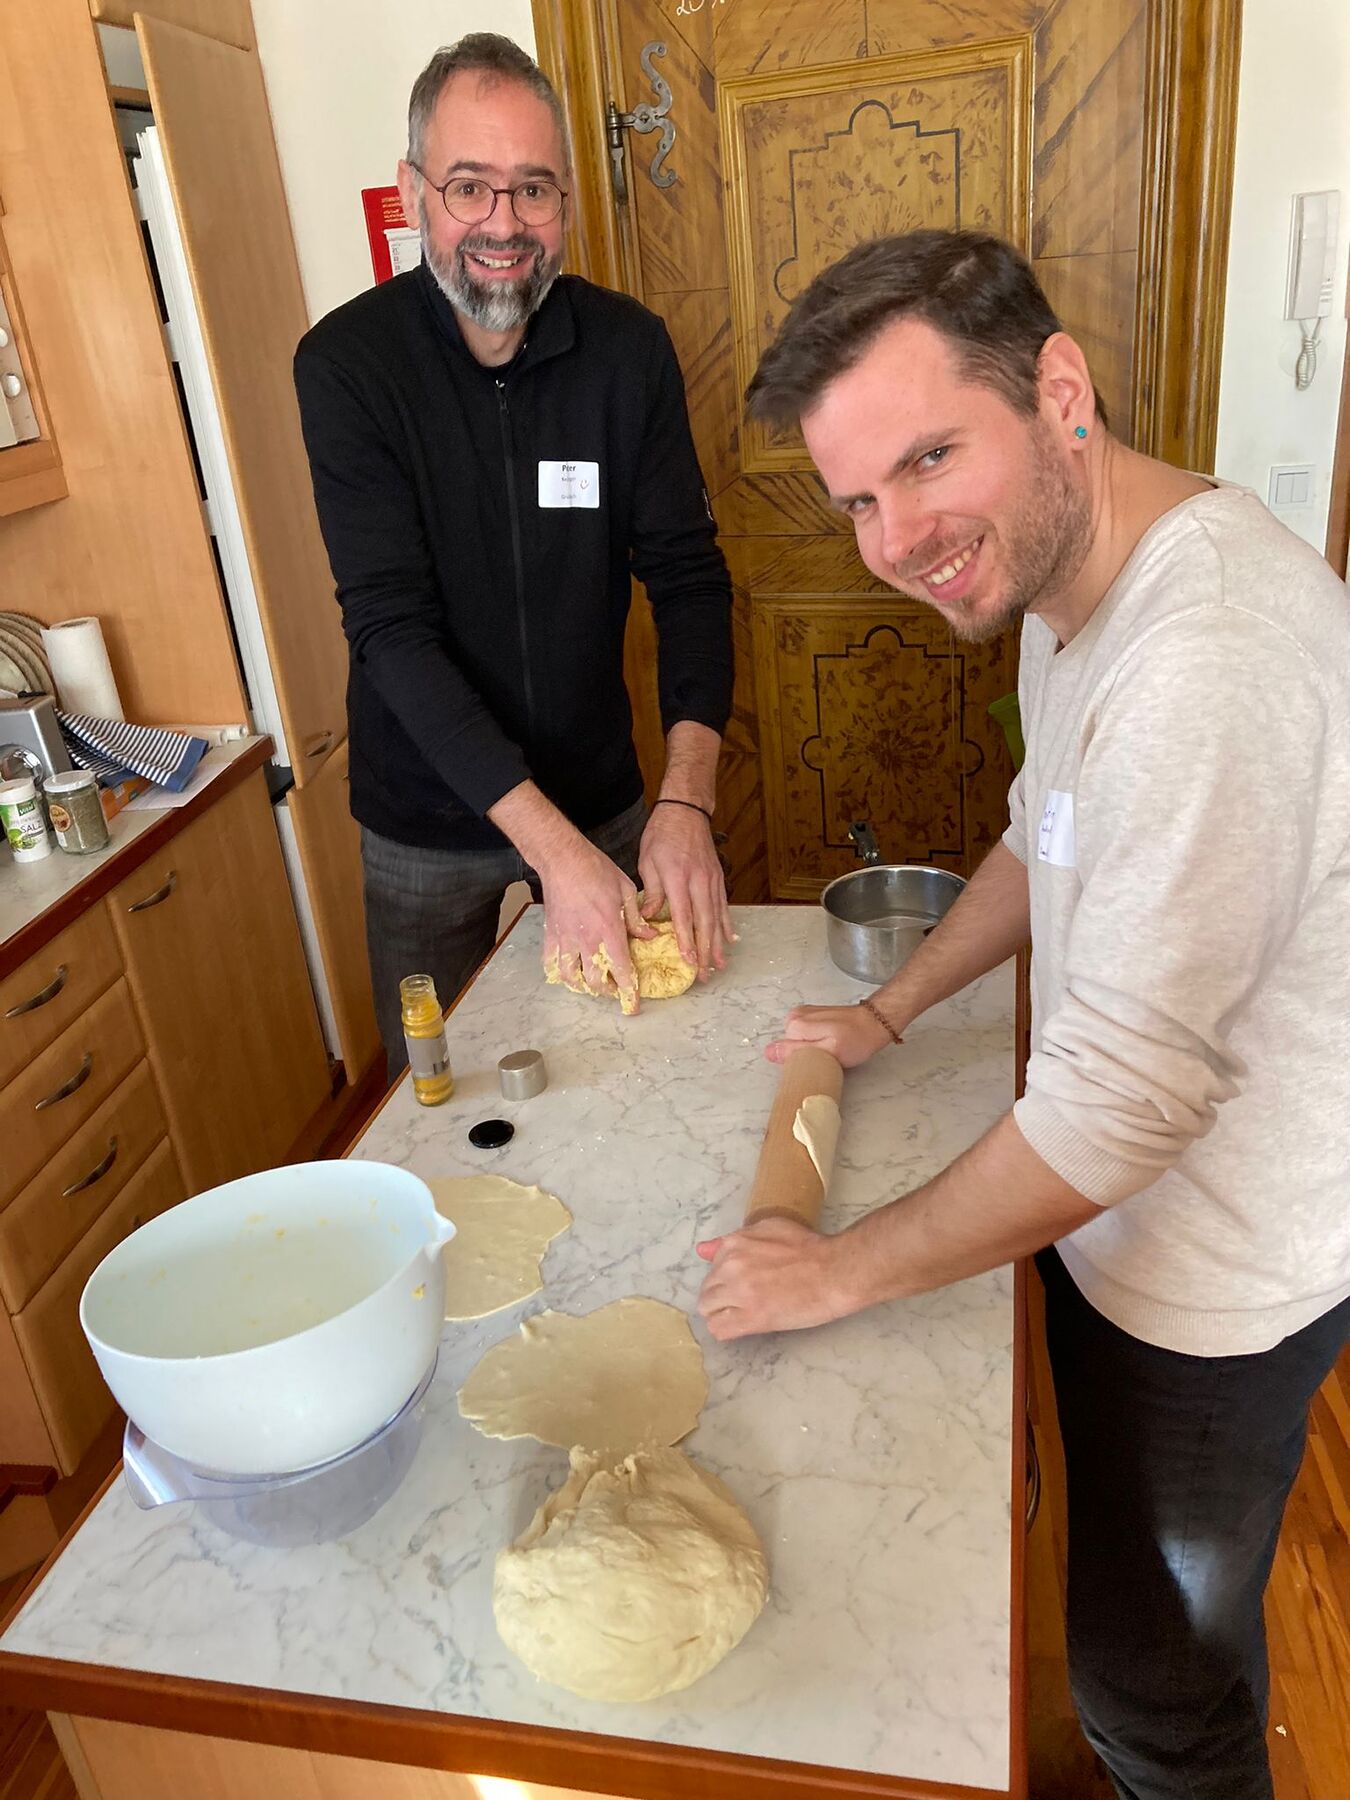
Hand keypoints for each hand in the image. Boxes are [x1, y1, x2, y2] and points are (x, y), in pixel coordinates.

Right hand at [539, 837, 652, 1014]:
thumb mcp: (626, 891)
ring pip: (571, 978)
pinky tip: (567, 972)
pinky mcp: (551, 934)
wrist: (563, 859)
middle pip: (595, 981)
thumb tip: (650, 936)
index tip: (632, 1006)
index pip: (621, 970)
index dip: (628, 992)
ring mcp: (566, 939)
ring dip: (582, 986)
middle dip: (607, 991)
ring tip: (591, 984)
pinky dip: (558, 974)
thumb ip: (637, 918)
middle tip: (614, 988)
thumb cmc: (596, 870)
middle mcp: (587, 940)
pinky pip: (550, 964)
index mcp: (609, 930)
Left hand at [638, 803, 732, 980]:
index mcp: (678, 878)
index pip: (684, 916)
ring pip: (717, 917)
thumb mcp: (648, 862)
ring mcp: (712, 880)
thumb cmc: (662, 835)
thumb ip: (652, 893)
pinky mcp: (718, 878)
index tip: (689, 961)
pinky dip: (727, 924)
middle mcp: (699, 882)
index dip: (687, 940)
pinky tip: (730, 940)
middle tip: (706, 973)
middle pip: (705, 922)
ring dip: (718, 943)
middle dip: (706, 951)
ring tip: (719, 964)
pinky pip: (724, 905)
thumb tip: (651, 919)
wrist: (685, 811)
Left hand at [695, 1217, 854, 1339]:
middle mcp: (731, 1266)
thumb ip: (734, 1241)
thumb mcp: (769, 1229)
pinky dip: (726, 1330)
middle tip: (743, 1301)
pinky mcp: (752, 1317)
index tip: (740, 1282)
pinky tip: (742, 1326)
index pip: (710, 1266)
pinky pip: (719, 1330)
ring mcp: (740, 1293)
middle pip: (707, 1290)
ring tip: (742, 1314)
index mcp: (734, 1244)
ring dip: (721, 1314)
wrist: (834, 1271)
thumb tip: (703, 1250)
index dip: (724, 1277)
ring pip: (708, 1311)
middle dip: (721, 1297)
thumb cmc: (809, 1248)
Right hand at [766, 1002, 894, 1067]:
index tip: (818, 1064)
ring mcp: (802, 1013)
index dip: (800, 1062)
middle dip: (805, 1054)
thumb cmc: (855, 1040)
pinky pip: (803, 1034)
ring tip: (828, 1050)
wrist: (874, 1022)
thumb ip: (796, 1051)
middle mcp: (794, 1015)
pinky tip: (827, 1043)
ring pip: (796, 1040)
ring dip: (809, 1048)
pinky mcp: (810, 1014)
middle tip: (826, 1058)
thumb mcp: (826, 1052)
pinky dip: (813, 1041)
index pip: (784, 1051)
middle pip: (789, 1045)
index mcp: (795, 1024)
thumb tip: (769, 1052)